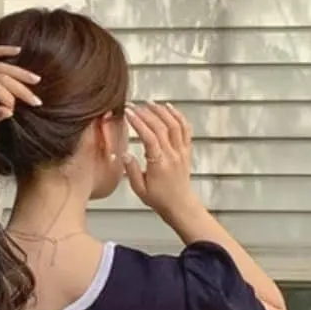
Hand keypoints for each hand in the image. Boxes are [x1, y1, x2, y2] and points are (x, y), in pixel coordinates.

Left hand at [0, 46, 41, 127]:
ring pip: (0, 66)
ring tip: (35, 80)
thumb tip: (9, 110)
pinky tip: (18, 51)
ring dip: (20, 73)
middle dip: (20, 89)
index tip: (16, 109)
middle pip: (0, 77)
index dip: (8, 99)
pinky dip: (4, 50)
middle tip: (35, 100)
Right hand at [123, 102, 195, 219]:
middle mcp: (172, 155)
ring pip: (174, 124)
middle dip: (146, 113)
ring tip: (149, 103)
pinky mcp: (186, 150)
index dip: (138, 123)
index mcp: (159, 164)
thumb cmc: (160, 199)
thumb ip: (131, 171)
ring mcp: (181, 151)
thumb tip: (124, 154)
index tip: (129, 113)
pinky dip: (178, 115)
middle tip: (134, 106)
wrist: (180, 205)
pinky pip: (185, 129)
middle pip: (160, 127)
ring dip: (161, 111)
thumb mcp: (139, 189)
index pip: (149, 137)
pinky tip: (169, 108)